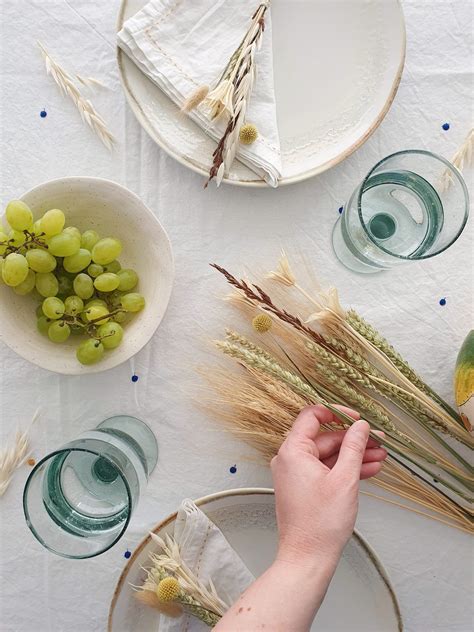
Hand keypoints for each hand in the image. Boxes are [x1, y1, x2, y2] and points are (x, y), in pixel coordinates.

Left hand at [271, 405, 386, 566]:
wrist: (308, 557)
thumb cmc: (321, 523)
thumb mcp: (345, 479)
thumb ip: (354, 448)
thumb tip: (361, 427)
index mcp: (293, 451)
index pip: (312, 416)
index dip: (337, 414)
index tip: (358, 418)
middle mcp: (290, 459)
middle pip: (325, 438)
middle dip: (354, 439)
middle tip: (378, 441)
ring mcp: (296, 474)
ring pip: (328, 455)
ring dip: (354, 455)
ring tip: (380, 456)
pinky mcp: (303, 487)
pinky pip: (325, 470)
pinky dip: (345, 469)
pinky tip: (368, 470)